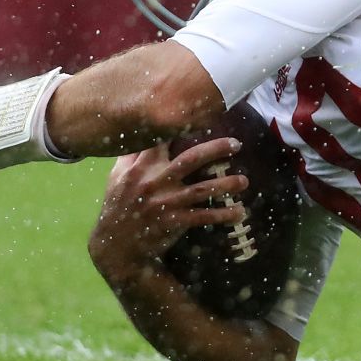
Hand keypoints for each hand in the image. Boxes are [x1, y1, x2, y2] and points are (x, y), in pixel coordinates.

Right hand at [87, 139, 247, 286]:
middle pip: (189, 160)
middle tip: (236, 144)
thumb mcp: (117, 177)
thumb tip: (140, 131)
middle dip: (215, 150)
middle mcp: (155, 182)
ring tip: (244, 181)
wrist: (116, 246)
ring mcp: (165, 203)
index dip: (179, 126)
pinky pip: (203, 217)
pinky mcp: (174, 222)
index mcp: (141, 168)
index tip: (201, 114)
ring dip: (226, 185)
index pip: (160, 141)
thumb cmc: (118, 205)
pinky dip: (222, 215)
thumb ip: (130, 155)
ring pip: (201, 189)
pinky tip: (240, 212)